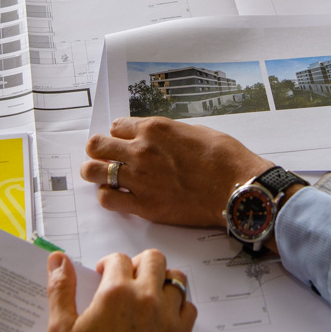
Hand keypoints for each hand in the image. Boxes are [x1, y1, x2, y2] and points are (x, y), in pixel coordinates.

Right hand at [46, 249, 195, 331]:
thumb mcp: (61, 330)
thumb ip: (60, 290)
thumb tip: (58, 259)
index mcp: (116, 293)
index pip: (119, 259)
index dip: (109, 264)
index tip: (103, 276)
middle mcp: (146, 299)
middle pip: (154, 259)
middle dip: (139, 263)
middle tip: (128, 278)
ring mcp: (168, 317)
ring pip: (176, 280)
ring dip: (162, 280)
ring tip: (148, 293)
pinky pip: (189, 308)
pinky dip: (179, 306)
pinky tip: (163, 316)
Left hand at [81, 117, 273, 227]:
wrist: (236, 187)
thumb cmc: (223, 158)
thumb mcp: (193, 131)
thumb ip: (166, 134)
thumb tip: (156, 139)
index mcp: (153, 128)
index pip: (116, 126)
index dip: (119, 134)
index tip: (123, 141)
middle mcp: (141, 151)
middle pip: (97, 145)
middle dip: (99, 150)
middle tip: (106, 157)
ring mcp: (139, 179)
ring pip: (93, 172)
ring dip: (96, 173)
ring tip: (104, 177)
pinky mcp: (144, 205)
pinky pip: (108, 199)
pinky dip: (107, 196)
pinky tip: (117, 195)